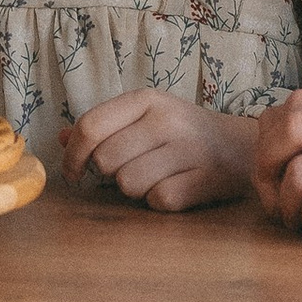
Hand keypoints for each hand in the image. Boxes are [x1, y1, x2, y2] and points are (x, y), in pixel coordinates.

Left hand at [67, 89, 254, 212]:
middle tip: (130, 168)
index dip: (73, 155)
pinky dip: (160, 201)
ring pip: (129, 183)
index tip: (74, 173)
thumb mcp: (144, 117)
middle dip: (110, 173)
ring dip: (135, 189)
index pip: (90, 126)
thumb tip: (60, 139)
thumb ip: (103, 127)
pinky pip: (159, 200)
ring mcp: (189, 148)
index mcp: (147, 100)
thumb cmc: (181, 133)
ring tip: (155, 177)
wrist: (241, 145)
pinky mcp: (205, 178)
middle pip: (105, 160)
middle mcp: (167, 119)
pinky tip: (174, 187)